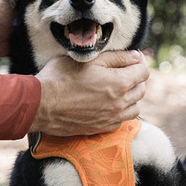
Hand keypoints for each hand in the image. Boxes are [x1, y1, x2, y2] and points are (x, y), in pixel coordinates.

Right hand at [32, 50, 148, 135]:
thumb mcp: (89, 59)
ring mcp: (111, 118)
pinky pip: (121, 121)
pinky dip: (120, 112)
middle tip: (122, 71)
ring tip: (116, 90)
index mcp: (120, 83)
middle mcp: (120, 103)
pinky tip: (108, 105)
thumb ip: (116, 57)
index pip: (144, 71)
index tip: (131, 58)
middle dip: (135, 78)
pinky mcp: (101, 128)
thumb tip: (136, 57)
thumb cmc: (61, 77)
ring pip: (134, 108)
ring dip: (130, 97)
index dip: (139, 61)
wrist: (41, 105)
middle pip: (141, 90)